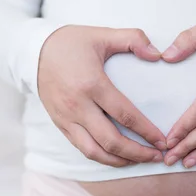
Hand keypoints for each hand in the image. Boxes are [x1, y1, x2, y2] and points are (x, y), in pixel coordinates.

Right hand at [38, 25, 166, 166]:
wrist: (33, 51)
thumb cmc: (71, 43)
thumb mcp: (102, 34)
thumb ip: (133, 39)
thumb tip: (158, 55)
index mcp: (92, 84)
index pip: (125, 115)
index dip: (147, 131)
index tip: (163, 140)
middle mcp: (78, 106)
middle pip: (111, 141)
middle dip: (138, 153)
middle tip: (158, 156)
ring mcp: (67, 118)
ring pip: (95, 152)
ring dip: (120, 161)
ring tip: (140, 160)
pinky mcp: (60, 124)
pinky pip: (82, 148)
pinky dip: (102, 157)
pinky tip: (118, 157)